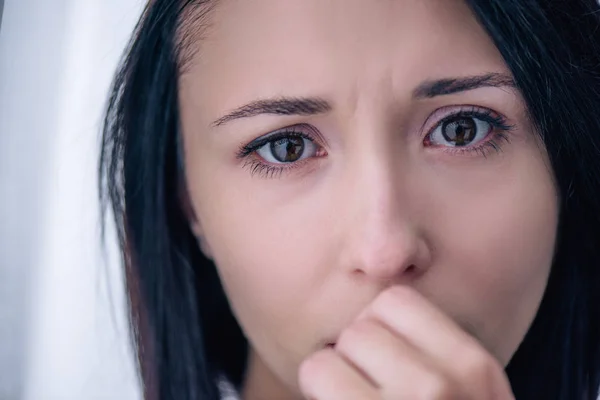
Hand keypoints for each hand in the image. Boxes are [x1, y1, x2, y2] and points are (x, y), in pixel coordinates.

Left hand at [298, 286, 514, 398]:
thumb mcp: (468, 395)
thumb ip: (432, 353)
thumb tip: (370, 304)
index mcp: (474, 369)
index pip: (396, 301)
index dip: (380, 327)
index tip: (384, 358)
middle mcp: (442, 389)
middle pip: (358, 328)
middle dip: (351, 357)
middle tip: (365, 391)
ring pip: (324, 359)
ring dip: (327, 382)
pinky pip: (314, 379)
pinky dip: (317, 397)